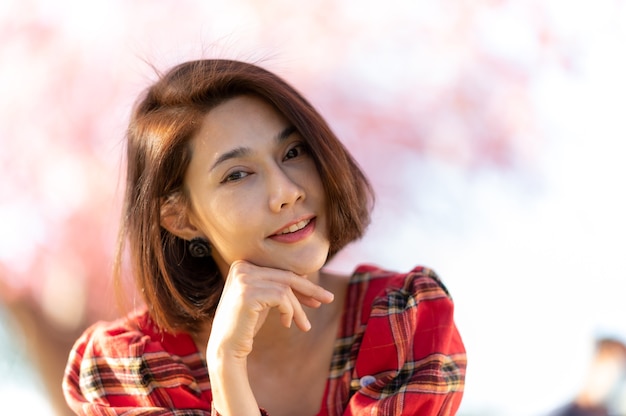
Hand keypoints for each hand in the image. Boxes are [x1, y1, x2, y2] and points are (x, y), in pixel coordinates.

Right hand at [207, 260, 333, 360]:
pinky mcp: (248, 293)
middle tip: (329, 299)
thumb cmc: (245, 325)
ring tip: (304, 325)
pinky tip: (287, 324)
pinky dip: (290, 311)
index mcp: (242, 264)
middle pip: (286, 276)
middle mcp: (242, 267)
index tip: (316, 297)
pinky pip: (282, 298)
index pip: (280, 271)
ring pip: (286, 288)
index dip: (301, 284)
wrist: (226, 348)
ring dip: (298, 309)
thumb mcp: (263, 300)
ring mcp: (244, 279)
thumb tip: (305, 276)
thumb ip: (277, 286)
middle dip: (310, 290)